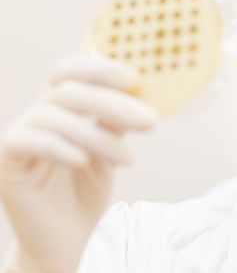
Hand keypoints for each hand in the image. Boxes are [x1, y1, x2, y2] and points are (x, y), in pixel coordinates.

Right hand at [0, 54, 157, 272]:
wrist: (67, 239)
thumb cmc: (87, 190)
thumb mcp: (110, 150)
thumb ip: (116, 121)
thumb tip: (141, 91)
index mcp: (60, 108)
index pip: (70, 72)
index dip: (100, 69)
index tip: (136, 79)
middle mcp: (37, 116)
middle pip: (68, 91)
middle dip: (113, 104)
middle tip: (150, 122)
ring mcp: (19, 137)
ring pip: (54, 116)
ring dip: (98, 136)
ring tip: (129, 161)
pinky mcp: (7, 163)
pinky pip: (28, 142)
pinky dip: (61, 147)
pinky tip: (85, 162)